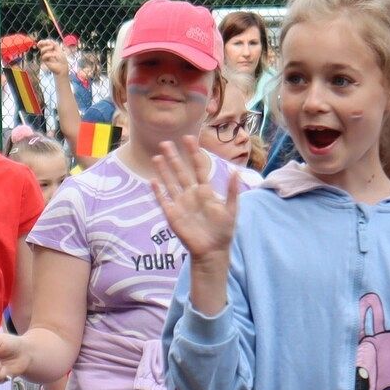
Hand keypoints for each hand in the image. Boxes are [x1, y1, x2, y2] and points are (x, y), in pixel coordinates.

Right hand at [37, 39, 70, 80]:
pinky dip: (49, 54)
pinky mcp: (45, 61)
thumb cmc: (62, 59)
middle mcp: (47, 52)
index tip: (46, 40)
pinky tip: (54, 55)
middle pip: (41, 46)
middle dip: (43, 42)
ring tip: (52, 47)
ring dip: (47, 47)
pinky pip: (44, 56)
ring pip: (42, 50)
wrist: (63, 67)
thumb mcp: (59, 49)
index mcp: (50, 49)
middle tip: (45, 42)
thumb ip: (54, 44)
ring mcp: (45, 57)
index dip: (43, 41)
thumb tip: (48, 41)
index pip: (44, 44)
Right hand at [150, 138, 238, 265]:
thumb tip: (236, 171)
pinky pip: (163, 201)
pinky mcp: (172, 215)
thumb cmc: (223, 231)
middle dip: (174, 158)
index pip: (198, 167)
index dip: (194, 153)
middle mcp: (191, 194)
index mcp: (205, 191)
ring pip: (170, 183)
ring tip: (156, 156)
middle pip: (181, 172)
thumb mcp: (232, 210)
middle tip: (166, 142)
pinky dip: (158, 192)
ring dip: (163, 170)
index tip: (189, 139)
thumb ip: (233, 191)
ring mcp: (180, 204)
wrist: (212, 251)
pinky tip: (152, 181)